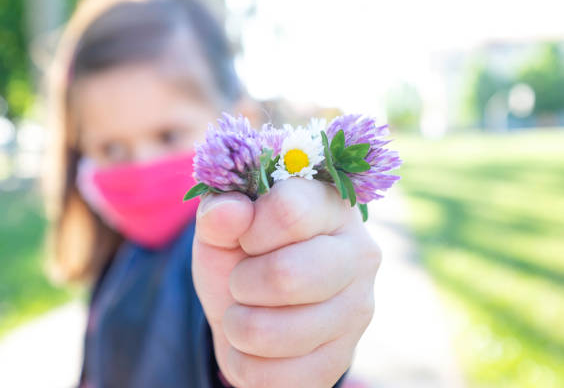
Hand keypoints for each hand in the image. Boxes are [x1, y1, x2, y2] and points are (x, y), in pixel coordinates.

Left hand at [192, 178, 380, 387]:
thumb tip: (229, 210)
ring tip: (247, 311)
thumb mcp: (224, 228)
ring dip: (238, 325)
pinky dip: (245, 363)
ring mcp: (357, 312)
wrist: (258, 308)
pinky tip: (258, 345)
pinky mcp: (341, 360)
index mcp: (332, 207)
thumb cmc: (244, 255)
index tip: (246, 238)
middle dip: (242, 283)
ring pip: (272, 333)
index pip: (289, 211)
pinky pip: (273, 377)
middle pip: (286, 276)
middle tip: (242, 281)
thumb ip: (219, 213)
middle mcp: (359, 255)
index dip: (250, 230)